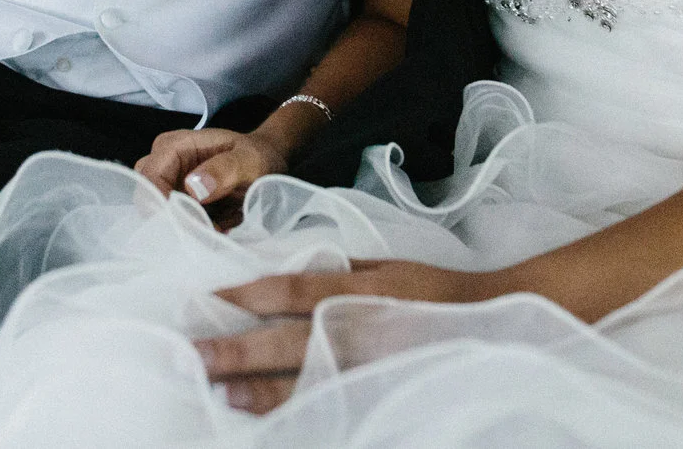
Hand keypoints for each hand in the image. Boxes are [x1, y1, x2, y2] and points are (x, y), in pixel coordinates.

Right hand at [136, 127, 286, 224]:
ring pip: (161, 216)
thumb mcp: (248, 161)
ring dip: (187, 229)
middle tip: (210, 231)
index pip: (150, 179)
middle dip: (176, 221)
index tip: (194, 225)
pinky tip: (218, 230)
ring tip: (219, 229)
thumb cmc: (256, 157)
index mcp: (173, 146)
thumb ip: (224, 170)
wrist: (266, 164)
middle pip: (149, 200)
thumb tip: (192, 187)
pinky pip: (175, 224)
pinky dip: (194, 232)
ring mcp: (168, 186)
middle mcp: (163, 165)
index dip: (164, 206)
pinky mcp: (177, 204)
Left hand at [198, 260, 498, 412]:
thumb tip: (288, 270)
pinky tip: (262, 416)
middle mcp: (355, 330)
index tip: (206, 298)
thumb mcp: (385, 266)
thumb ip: (337, 270)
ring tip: (216, 392)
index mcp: (355, 292)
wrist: (491, 323)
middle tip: (190, 355)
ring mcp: (366, 368)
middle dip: (232, 351)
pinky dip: (292, 411)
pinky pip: (327, 405)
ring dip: (253, 390)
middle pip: (281, 343)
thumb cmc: (434, 290)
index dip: (242, 295)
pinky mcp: (375, 393)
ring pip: (299, 383)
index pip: (287, 292)